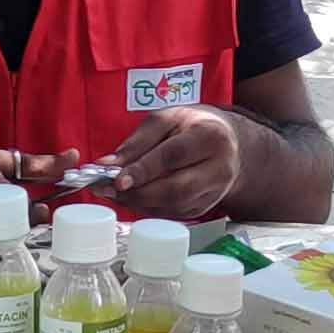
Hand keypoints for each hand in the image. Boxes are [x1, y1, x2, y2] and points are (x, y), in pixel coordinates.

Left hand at [107, 106, 245, 219]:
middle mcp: (219, 168)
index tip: (117, 179)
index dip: (143, 171)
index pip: (173, 157)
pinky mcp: (205, 207)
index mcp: (211, 137)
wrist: (225, 141)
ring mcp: (215, 192)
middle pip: (176, 189)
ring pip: (173, 206)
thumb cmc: (193, 126)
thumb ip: (136, 142)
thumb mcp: (165, 119)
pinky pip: (173, 213)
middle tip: (108, 189)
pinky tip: (133, 197)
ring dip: (139, 203)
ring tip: (115, 193)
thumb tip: (108, 165)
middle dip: (137, 193)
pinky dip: (148, 208)